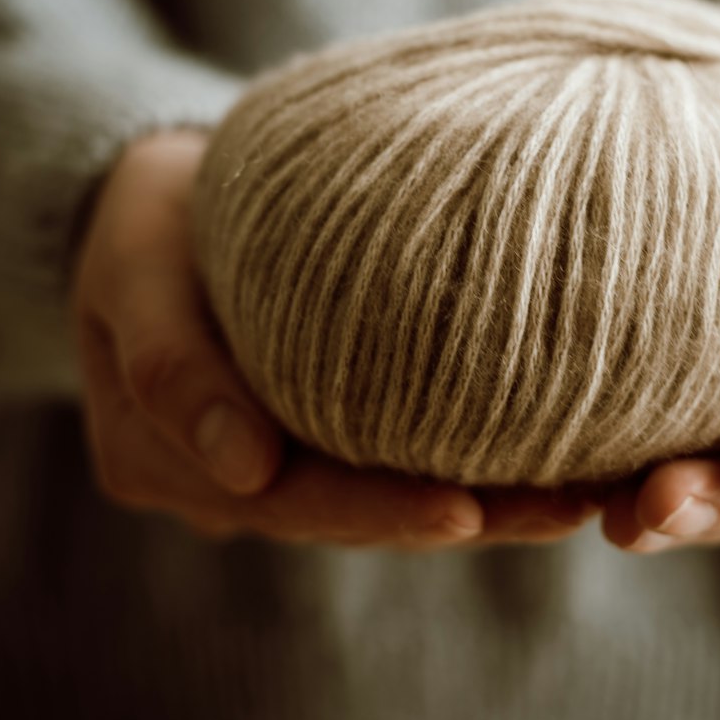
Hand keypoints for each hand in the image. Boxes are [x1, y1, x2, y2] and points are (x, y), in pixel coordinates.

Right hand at [71, 127, 596, 547]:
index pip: (281, 501)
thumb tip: (245, 469)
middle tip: (566, 507)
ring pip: (380, 501)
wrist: (152, 200)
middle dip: (460, 518)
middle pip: (347, 518)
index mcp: (158, 460)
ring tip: (582, 494)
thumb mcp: (137, 268)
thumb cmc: (144, 219)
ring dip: (482, 506)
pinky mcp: (312, 433)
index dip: (374, 511)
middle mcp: (220, 482)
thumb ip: (172, 364)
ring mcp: (266, 466)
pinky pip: (389, 461)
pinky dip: (464, 463)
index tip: (464, 512)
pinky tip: (548, 461)